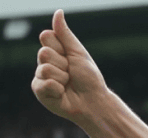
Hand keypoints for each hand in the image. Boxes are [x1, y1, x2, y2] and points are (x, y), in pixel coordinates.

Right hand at [32, 10, 107, 124]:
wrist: (94, 101)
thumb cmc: (89, 78)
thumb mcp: (78, 53)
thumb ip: (65, 34)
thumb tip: (58, 12)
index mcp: (54, 51)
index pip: (47, 37)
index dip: (61, 47)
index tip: (71, 57)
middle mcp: (45, 62)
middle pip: (44, 52)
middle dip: (63, 64)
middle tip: (71, 73)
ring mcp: (41, 77)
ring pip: (44, 68)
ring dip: (62, 77)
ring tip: (68, 84)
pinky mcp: (40, 91)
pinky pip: (44, 84)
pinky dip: (58, 89)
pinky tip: (62, 94)